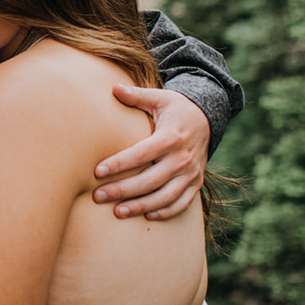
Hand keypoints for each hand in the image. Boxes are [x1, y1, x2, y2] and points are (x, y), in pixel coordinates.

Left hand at [93, 86, 209, 219]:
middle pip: (150, 180)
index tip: (97, 172)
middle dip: (123, 190)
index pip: (141, 154)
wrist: (207, 118)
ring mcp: (191, 172)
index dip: (119, 164)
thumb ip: (136, 95)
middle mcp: (182, 157)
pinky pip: (181, 203)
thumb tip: (113, 88)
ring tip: (117, 212)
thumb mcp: (159, 97)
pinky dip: (165, 212)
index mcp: (171, 137)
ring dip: (141, 206)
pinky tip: (146, 216)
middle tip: (98, 196)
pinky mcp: (196, 182)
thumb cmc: (175, 108)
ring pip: (165, 196)